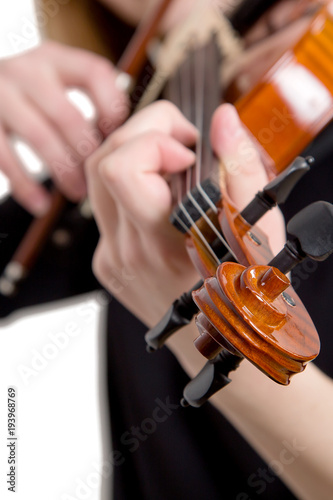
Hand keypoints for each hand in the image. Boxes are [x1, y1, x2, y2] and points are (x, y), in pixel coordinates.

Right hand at [0, 41, 128, 215]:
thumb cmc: (32, 102)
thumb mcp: (59, 84)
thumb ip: (90, 101)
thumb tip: (130, 140)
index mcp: (56, 59)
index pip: (95, 73)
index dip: (113, 108)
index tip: (117, 138)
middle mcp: (26, 70)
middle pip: (68, 115)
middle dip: (88, 154)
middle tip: (99, 178)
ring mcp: (0, 94)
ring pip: (40, 137)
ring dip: (63, 171)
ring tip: (77, 193)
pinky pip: (5, 157)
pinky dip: (26, 186)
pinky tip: (42, 204)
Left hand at [85, 101, 284, 326]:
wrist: (216, 345)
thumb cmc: (244, 294)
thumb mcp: (258, 232)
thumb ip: (242, 170)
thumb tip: (222, 120)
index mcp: (167, 242)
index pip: (122, 169)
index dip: (154, 140)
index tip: (189, 151)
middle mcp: (130, 251)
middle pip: (101, 161)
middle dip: (143, 131)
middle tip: (181, 144)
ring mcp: (112, 258)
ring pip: (96, 180)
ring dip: (133, 154)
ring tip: (171, 165)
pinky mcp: (106, 262)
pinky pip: (104, 209)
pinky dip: (131, 187)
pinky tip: (163, 200)